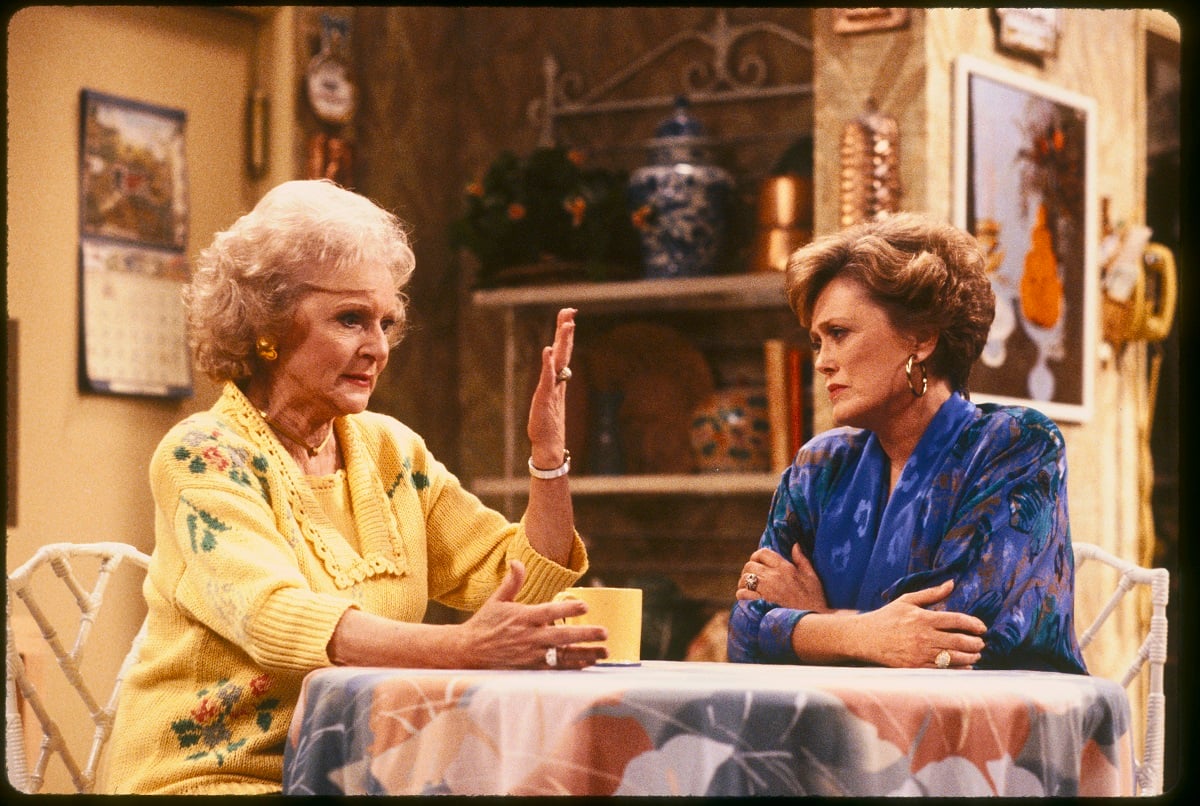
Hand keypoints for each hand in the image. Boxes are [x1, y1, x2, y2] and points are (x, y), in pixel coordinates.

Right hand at [457, 560, 606, 668]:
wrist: (468, 652)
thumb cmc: (484, 624)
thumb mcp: (497, 600)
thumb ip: (512, 582)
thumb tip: (518, 561)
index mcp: (522, 617)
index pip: (549, 612)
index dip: (568, 609)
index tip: (585, 606)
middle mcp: (529, 637)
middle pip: (561, 637)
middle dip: (585, 635)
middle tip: (605, 632)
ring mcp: (530, 655)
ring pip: (563, 656)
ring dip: (585, 654)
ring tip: (604, 651)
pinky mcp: (529, 669)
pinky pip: (555, 669)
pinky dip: (572, 667)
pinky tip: (587, 663)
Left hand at [527, 308, 574, 468]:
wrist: (548, 446)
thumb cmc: (547, 425)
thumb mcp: (549, 399)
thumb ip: (553, 383)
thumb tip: (555, 370)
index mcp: (558, 380)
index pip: (563, 352)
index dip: (565, 334)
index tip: (568, 314)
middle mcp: (558, 382)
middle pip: (564, 351)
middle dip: (566, 330)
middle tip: (570, 311)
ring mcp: (552, 390)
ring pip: (559, 361)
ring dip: (563, 341)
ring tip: (567, 323)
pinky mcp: (545, 399)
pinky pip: (547, 379)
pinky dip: (548, 364)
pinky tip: (548, 351)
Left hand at [736, 544, 828, 611]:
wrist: (813, 623)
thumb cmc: (814, 600)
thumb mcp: (812, 577)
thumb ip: (802, 560)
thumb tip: (795, 545)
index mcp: (785, 567)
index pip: (763, 553)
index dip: (757, 556)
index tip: (758, 563)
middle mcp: (774, 576)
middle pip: (749, 565)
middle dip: (749, 570)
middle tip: (753, 579)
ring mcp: (766, 590)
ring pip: (744, 579)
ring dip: (744, 583)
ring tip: (750, 589)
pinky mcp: (760, 603)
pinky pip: (743, 594)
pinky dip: (743, 596)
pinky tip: (749, 599)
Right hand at [855, 580, 986, 668]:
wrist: (865, 638)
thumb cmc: (887, 617)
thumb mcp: (907, 600)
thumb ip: (932, 593)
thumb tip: (951, 583)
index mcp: (923, 618)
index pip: (956, 620)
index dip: (973, 624)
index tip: (982, 627)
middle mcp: (924, 636)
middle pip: (959, 641)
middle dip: (975, 642)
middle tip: (981, 643)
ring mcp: (920, 653)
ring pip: (954, 657)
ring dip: (970, 656)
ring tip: (977, 654)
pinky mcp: (916, 667)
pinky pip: (943, 670)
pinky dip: (958, 668)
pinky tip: (966, 665)